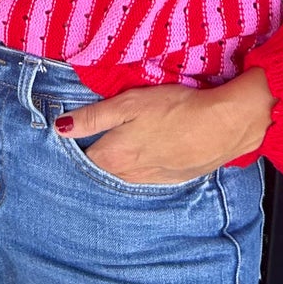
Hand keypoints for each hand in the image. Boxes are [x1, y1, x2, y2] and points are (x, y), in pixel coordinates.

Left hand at [57, 69, 274, 183]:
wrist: (223, 125)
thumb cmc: (174, 108)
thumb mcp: (129, 104)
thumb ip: (93, 117)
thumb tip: (60, 127)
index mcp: (113, 155)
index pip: (83, 156)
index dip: (76, 143)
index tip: (72, 132)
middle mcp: (129, 174)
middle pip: (102, 168)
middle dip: (94, 155)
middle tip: (90, 138)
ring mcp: (152, 179)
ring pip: (124, 175)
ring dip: (117, 164)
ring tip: (116, 146)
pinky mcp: (173, 178)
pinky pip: (146, 177)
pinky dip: (139, 168)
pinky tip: (145, 154)